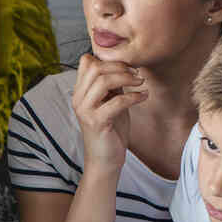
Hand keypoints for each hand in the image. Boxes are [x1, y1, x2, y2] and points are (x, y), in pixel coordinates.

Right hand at [69, 55, 147, 172]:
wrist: (105, 161)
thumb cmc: (110, 132)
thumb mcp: (110, 103)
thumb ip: (111, 86)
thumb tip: (123, 67)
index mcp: (80, 93)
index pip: (86, 62)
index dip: (108, 60)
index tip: (127, 67)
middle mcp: (78, 99)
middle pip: (95, 68)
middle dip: (120, 67)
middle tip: (136, 74)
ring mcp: (86, 111)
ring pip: (104, 81)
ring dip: (127, 79)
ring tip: (140, 83)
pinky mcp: (97, 123)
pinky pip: (117, 101)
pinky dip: (134, 96)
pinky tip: (143, 97)